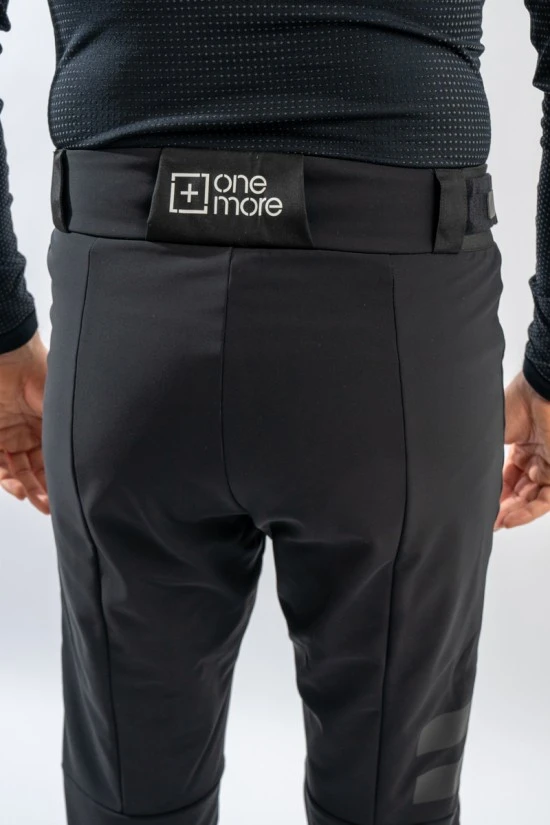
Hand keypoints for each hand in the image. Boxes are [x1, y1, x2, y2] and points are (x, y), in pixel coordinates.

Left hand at [0, 330, 49, 514]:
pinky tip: (14, 487)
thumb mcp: (59, 408)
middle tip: (48, 506)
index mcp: (51, 426)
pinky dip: (5, 478)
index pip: (55, 460)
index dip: (59, 479)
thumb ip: (67, 431)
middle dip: (42, 490)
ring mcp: (11, 435)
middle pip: (37, 470)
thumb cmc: (37, 373)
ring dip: (24, 487)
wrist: (8, 358)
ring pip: (17, 471)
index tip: (64, 497)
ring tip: (31, 499)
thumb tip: (91, 455)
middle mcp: (32, 433)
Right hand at [494, 370, 549, 529]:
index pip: (508, 479)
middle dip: (503, 508)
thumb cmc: (516, 402)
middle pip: (520, 492)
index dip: (495, 495)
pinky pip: (545, 499)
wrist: (538, 392)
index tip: (482, 508)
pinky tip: (509, 518)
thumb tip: (459, 475)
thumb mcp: (491, 436)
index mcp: (521, 446)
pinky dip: (528, 511)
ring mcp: (548, 464)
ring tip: (496, 523)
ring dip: (514, 513)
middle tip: (487, 520)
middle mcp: (536, 457)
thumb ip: (483, 458)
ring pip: (532, 499)